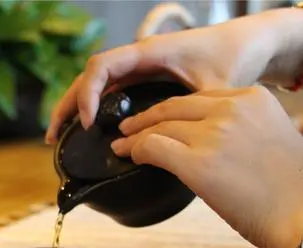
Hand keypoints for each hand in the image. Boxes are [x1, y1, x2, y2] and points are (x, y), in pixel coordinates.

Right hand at [45, 13, 277, 143]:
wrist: (250, 44)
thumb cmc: (235, 58)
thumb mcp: (216, 88)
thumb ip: (193, 113)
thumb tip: (171, 147)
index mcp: (148, 53)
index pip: (101, 67)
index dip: (87, 93)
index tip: (87, 123)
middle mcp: (138, 59)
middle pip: (89, 77)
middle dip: (67, 105)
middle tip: (52, 137)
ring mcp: (140, 70)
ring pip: (96, 86)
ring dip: (74, 108)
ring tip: (58, 138)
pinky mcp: (145, 81)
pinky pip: (110, 92)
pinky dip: (94, 109)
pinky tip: (87, 130)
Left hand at [111, 86, 302, 247]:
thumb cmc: (297, 192)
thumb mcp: (274, 139)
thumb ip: (242, 130)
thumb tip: (209, 145)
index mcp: (254, 97)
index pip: (199, 97)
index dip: (172, 108)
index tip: (157, 117)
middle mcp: (232, 108)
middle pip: (173, 106)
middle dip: (145, 117)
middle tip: (127, 127)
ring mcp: (213, 133)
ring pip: (158, 126)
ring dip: (135, 136)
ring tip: (122, 145)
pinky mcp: (197, 162)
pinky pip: (152, 147)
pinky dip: (136, 150)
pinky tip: (130, 157)